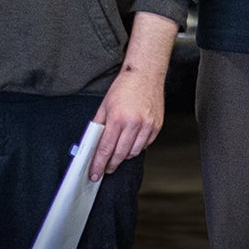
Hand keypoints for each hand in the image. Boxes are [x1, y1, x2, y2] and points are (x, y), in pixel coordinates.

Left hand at [88, 63, 164, 181]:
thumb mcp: (104, 105)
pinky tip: (130, 141)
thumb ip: (98, 125)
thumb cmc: (124, 87)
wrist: (145, 74)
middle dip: (110, 165)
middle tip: (105, 169)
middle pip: (120, 154)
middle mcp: (134, 124)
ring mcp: (147, 126)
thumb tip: (92, 143)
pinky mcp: (156, 127)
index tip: (94, 174)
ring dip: (124, 155)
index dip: (99, 164)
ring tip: (117, 152)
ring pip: (133, 152)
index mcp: (117, 118)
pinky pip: (145, 145)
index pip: (106, 148)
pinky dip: (136, 147)